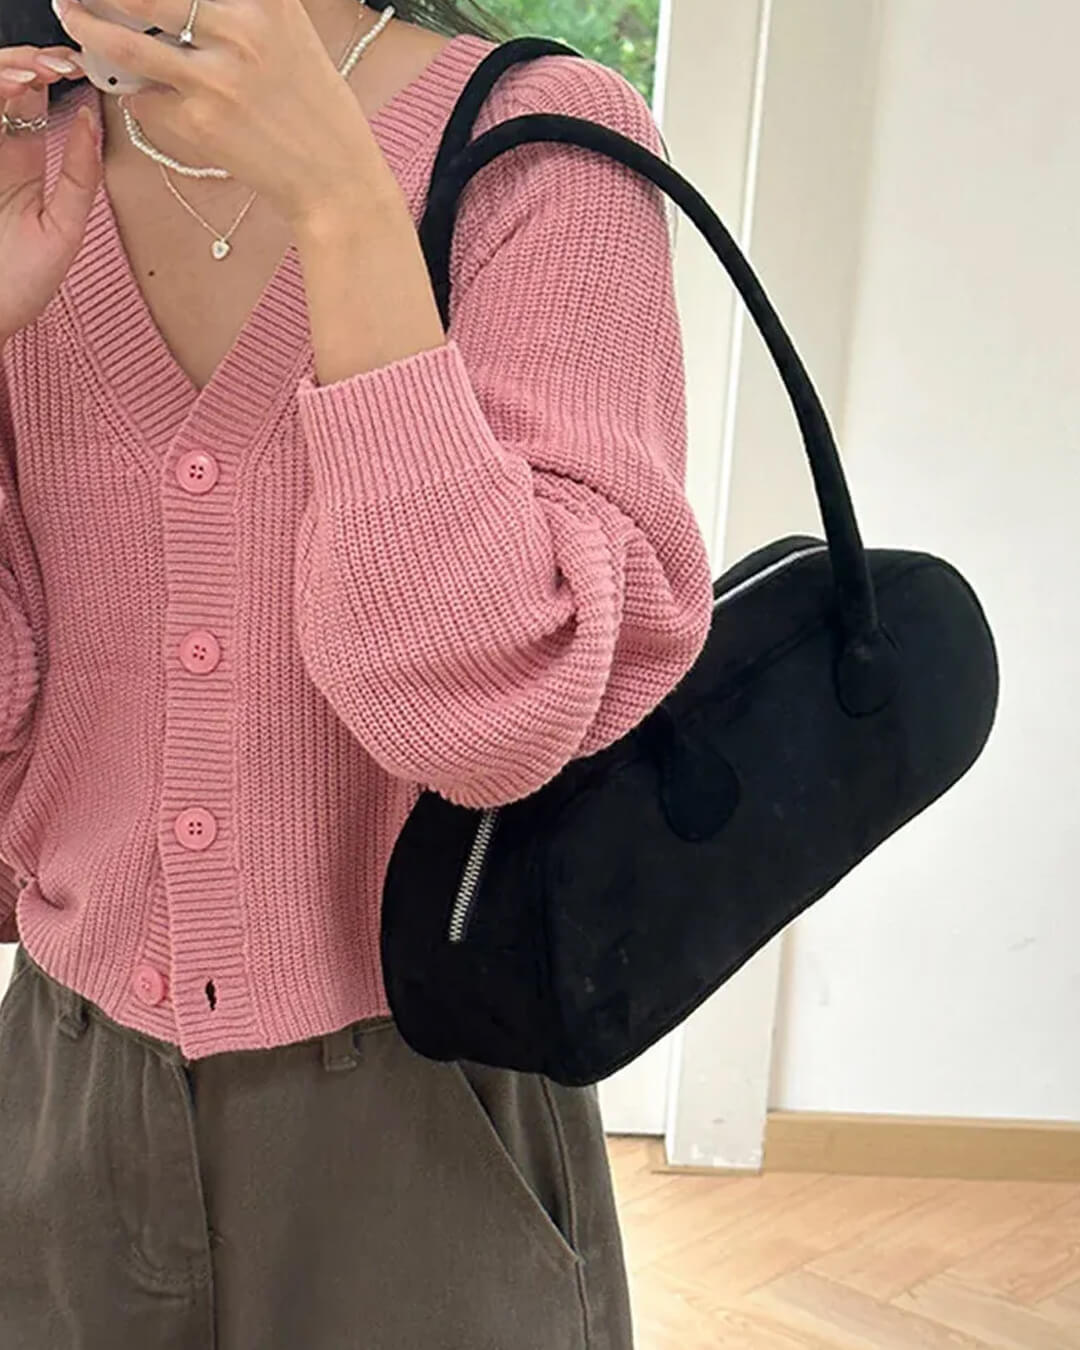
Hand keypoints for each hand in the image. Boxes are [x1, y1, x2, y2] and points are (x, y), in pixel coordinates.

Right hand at [0, 46, 99, 344]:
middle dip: (29, 63)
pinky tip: (12, 89)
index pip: (26, 101)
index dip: (47, 76)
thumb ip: (78, 176)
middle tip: (57, 64)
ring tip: (34, 73)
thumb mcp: (63, 228)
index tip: (75, 69)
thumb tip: (93, 122)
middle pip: (2, 85)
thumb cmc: (18, 286)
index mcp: (16, 165)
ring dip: (7, 71)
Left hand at [51, 0, 381, 225]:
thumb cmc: (317, 107)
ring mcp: (216, 78)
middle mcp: (241, 30)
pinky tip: (151, 94)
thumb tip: (188, 3)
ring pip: (126, 42)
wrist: (334, 177)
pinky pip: (147, 98)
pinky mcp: (200, 122)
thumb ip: (247, 7)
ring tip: (72, 14)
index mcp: (268, 2)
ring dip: (88, 26)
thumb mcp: (292, 34)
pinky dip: (139, 94)